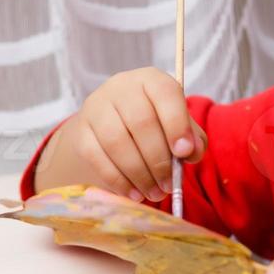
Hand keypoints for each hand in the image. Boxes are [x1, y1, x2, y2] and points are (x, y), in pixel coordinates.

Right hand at [49, 68, 208, 201]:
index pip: (164, 93)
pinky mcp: (81, 132)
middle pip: (140, 122)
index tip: (185, 153)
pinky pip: (97, 158)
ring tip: (155, 193)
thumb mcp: (177, 125)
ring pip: (117, 142)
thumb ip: (192, 137)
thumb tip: (192, 152)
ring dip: (139, 174)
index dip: (177, 124)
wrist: (111, 127)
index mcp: (150, 80)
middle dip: (158, 160)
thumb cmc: (154, 125)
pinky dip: (118, 180)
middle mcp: (120, 87)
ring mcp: (96, 108)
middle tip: (169, 184)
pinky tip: (134, 193)